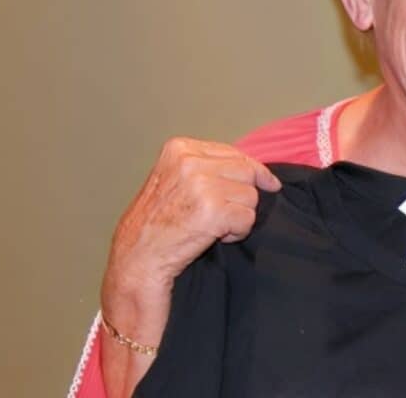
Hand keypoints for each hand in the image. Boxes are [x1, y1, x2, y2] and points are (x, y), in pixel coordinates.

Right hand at [102, 136, 280, 303]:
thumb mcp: (172, 179)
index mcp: (180, 149)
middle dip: (242, 196)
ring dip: (239, 215)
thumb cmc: (155, 223)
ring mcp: (202, 185)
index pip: (234, 153)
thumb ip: (206, 167)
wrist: (138, 256)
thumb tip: (255, 168)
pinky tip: (215, 236)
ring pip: (250, 196)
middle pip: (247, 172)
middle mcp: (191, 162)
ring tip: (212, 225)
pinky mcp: (214, 211)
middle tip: (222, 214)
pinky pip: (248, 219)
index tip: (267, 181)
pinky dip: (237, 232)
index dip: (253, 170)